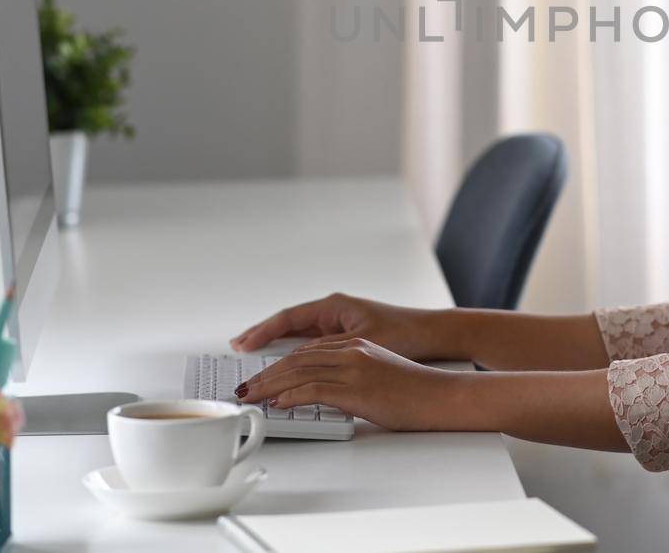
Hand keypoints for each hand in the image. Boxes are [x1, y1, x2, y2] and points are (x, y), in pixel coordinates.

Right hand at [231, 292, 446, 360]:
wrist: (432, 334)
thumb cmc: (403, 333)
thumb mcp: (360, 343)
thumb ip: (326, 350)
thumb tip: (295, 359)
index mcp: (334, 307)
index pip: (289, 318)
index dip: (263, 331)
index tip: (243, 343)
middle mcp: (333, 313)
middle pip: (288, 325)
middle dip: (262, 336)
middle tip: (237, 347)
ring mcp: (338, 325)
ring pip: (297, 334)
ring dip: (275, 344)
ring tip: (250, 354)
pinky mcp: (345, 338)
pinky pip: (310, 343)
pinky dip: (293, 351)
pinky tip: (281, 362)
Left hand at [234, 338, 463, 431]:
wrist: (441, 396)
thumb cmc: (415, 392)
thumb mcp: (379, 375)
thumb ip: (351, 378)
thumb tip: (327, 394)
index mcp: (356, 346)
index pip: (307, 351)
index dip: (279, 363)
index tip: (261, 375)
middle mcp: (351, 351)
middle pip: (296, 359)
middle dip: (265, 374)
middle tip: (245, 387)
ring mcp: (353, 368)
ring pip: (298, 372)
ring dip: (269, 386)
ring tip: (250, 396)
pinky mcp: (355, 387)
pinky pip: (312, 389)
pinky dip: (290, 396)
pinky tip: (277, 404)